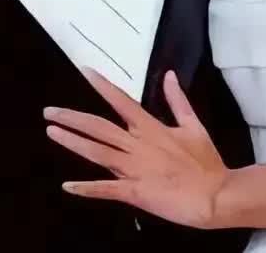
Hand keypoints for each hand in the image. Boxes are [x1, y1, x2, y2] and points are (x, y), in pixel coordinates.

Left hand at [43, 68, 229, 228]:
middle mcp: (137, 145)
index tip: (84, 70)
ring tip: (52, 132)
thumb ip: (178, 100)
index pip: (121, 101)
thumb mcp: (193, 126)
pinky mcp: (135, 192)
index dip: (102, 85)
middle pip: (99, 127)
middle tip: (49, 111)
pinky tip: (67, 185)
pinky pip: (106, 189)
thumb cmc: (205, 162)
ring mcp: (134, 169)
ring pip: (98, 152)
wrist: (215, 196)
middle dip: (72, 118)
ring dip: (73, 142)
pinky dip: (86, 188)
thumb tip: (169, 75)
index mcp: (151, 127)